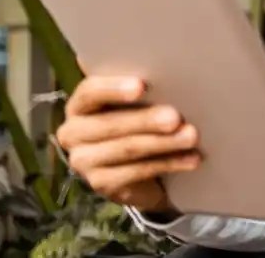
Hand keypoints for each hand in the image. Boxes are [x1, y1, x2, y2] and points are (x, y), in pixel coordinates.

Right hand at [56, 76, 201, 212]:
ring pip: (127, 149)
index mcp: (79, 105)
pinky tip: (191, 159)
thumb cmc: (135, 122)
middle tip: (175, 117)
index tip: (141, 86)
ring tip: (191, 136)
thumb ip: (140, 92)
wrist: (135, 169)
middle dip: (146, 120)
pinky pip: (137, 172)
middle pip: (110, 124)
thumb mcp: (134, 104)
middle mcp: (73, 133)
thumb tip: (170, 79)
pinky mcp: (101, 184)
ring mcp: (84, 162)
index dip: (114, 89)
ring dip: (164, 142)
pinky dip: (169, 163)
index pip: (89, 93)